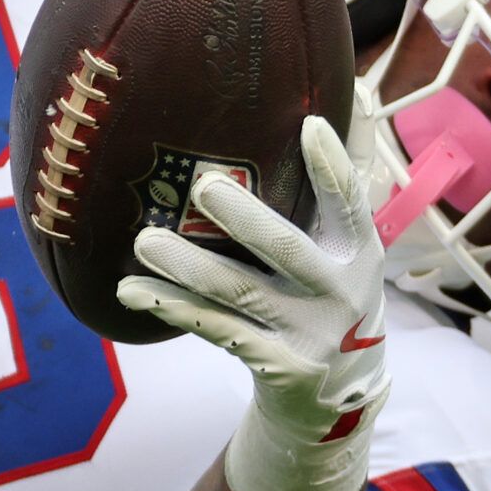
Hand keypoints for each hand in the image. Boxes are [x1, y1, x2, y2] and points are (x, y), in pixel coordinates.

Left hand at [117, 116, 389, 434]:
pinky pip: (213, 329)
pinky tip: (131, 289)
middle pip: (287, 250)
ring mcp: (307, 333)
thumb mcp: (350, 250)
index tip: (308, 126)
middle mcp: (340, 292)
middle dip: (245, 219)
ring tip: (144, 242)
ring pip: (238, 293)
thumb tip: (349, 94)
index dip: (333, 166)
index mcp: (359, 251)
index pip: (351, 203)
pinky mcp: (275, 365)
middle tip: (203, 188)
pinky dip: (171, 307)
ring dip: (187, 266)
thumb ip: (341, 188)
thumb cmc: (330, 297)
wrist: (339, 397)